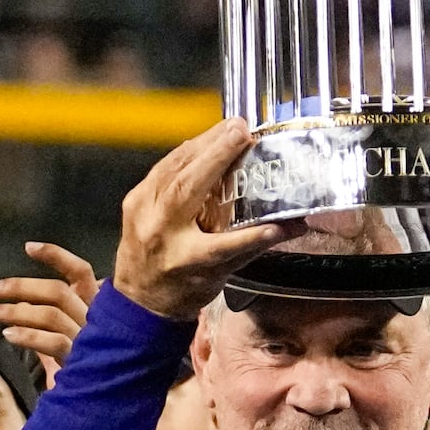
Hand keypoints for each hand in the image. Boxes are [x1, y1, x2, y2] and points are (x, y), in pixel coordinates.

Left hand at [0, 242, 95, 382]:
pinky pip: (53, 341)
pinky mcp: (83, 359)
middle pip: (57, 291)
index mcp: (95, 307)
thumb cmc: (86, 369)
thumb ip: (48, 323)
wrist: (108, 402)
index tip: (28, 248)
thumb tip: (19, 306)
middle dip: (20, 286)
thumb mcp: (67, 341)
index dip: (56, 256)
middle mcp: (94, 318)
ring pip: (50, 314)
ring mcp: (90, 338)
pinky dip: (29, 336)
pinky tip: (9, 335)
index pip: (80, 271)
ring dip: (14, 311)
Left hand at [111, 119, 296, 319]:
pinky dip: (185, 151)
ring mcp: (142, 213)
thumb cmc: (182, 288)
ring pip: (172, 169)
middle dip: (216, 156)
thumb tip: (294, 225)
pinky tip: (204, 140)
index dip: (252, 236)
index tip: (277, 224)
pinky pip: (162, 167)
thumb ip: (255, 245)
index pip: (222, 248)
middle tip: (242, 131)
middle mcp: (160, 235)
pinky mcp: (134, 199)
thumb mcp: (221, 276)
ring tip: (229, 128)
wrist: (139, 300)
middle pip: (187, 190)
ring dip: (202, 144)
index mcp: (184, 262)